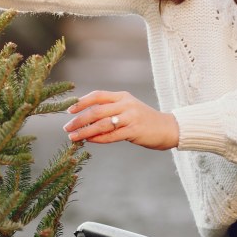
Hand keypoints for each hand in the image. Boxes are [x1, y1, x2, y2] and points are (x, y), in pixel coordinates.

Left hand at [63, 90, 178, 150]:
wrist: (169, 128)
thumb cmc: (144, 120)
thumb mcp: (128, 108)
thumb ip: (110, 110)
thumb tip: (86, 118)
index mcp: (122, 96)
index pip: (97, 95)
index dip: (81, 102)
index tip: (69, 111)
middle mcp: (125, 104)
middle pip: (96, 111)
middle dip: (78, 120)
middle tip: (67, 128)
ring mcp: (130, 117)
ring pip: (101, 124)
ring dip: (84, 131)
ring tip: (73, 137)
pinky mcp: (134, 131)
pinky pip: (111, 136)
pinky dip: (98, 139)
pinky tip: (89, 141)